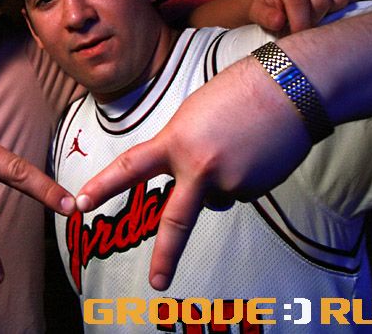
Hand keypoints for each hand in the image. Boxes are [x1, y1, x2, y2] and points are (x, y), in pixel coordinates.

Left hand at [74, 56, 310, 290]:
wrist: (290, 89)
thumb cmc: (237, 93)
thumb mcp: (191, 116)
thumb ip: (179, 149)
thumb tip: (186, 180)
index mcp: (175, 143)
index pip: (130, 168)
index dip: (103, 187)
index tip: (80, 204)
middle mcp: (200, 168)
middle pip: (176, 221)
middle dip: (166, 257)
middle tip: (157, 282)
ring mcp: (230, 182)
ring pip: (214, 197)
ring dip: (218, 181)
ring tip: (236, 144)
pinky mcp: (255, 189)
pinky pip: (239, 191)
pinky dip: (242, 176)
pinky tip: (253, 152)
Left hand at [249, 0, 359, 33]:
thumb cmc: (268, 6)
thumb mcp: (258, 12)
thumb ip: (266, 17)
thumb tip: (279, 20)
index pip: (299, 2)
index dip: (300, 24)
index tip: (296, 37)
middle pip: (322, 2)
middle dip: (313, 21)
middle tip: (302, 26)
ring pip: (339, 0)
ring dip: (328, 15)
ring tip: (311, 16)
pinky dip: (342, 8)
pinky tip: (326, 11)